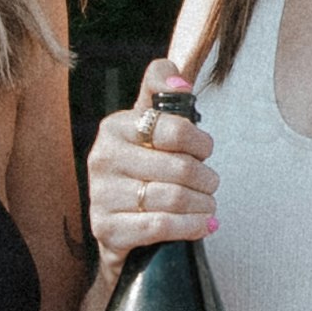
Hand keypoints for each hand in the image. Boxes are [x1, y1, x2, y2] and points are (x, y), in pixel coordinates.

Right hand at [85, 93, 218, 257]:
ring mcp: (102, 195)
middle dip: (206, 180)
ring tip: (205, 204)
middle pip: (181, 169)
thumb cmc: (140, 170)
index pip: (175, 130)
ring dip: (202, 205)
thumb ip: (163, 92)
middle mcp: (104, 158)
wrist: (116, 223)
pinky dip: (190, 227)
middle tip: (209, 184)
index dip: (201, 143)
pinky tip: (200, 224)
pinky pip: (161, 226)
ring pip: (174, 199)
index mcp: (115, 127)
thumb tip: (180, 82)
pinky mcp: (108, 229)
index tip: (204, 152)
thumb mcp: (149, 126)